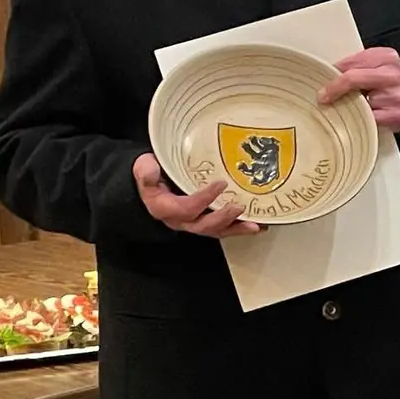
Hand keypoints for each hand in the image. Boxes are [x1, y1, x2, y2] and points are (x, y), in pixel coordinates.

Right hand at [133, 153, 262, 236]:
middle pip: (203, 226)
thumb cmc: (151, 177)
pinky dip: (239, 228)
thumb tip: (151, 167)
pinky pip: (222, 229)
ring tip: (255, 225)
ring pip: (216, 231)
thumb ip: (146, 170)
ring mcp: (194, 223)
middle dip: (223, 218)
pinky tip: (257, 226)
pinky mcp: (204, 221)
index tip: (221, 184)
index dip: (204, 198)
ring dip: (236, 229)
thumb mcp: (143, 169)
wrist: (151, 189)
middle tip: (239, 207)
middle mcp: (181, 221)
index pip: (186, 208)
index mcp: (166, 209)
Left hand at [318, 47, 399, 132]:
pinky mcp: (395, 115)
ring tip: (358, 104)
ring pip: (358, 101)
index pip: (352, 62)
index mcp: (386, 57)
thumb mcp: (378, 64)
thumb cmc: (391, 82)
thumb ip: (357, 65)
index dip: (334, 72)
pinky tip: (366, 115)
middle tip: (323, 97)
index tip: (323, 81)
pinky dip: (363, 118)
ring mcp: (395, 96)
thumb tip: (329, 74)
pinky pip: (368, 118)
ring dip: (352, 105)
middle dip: (334, 88)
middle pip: (353, 79)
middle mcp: (392, 75)